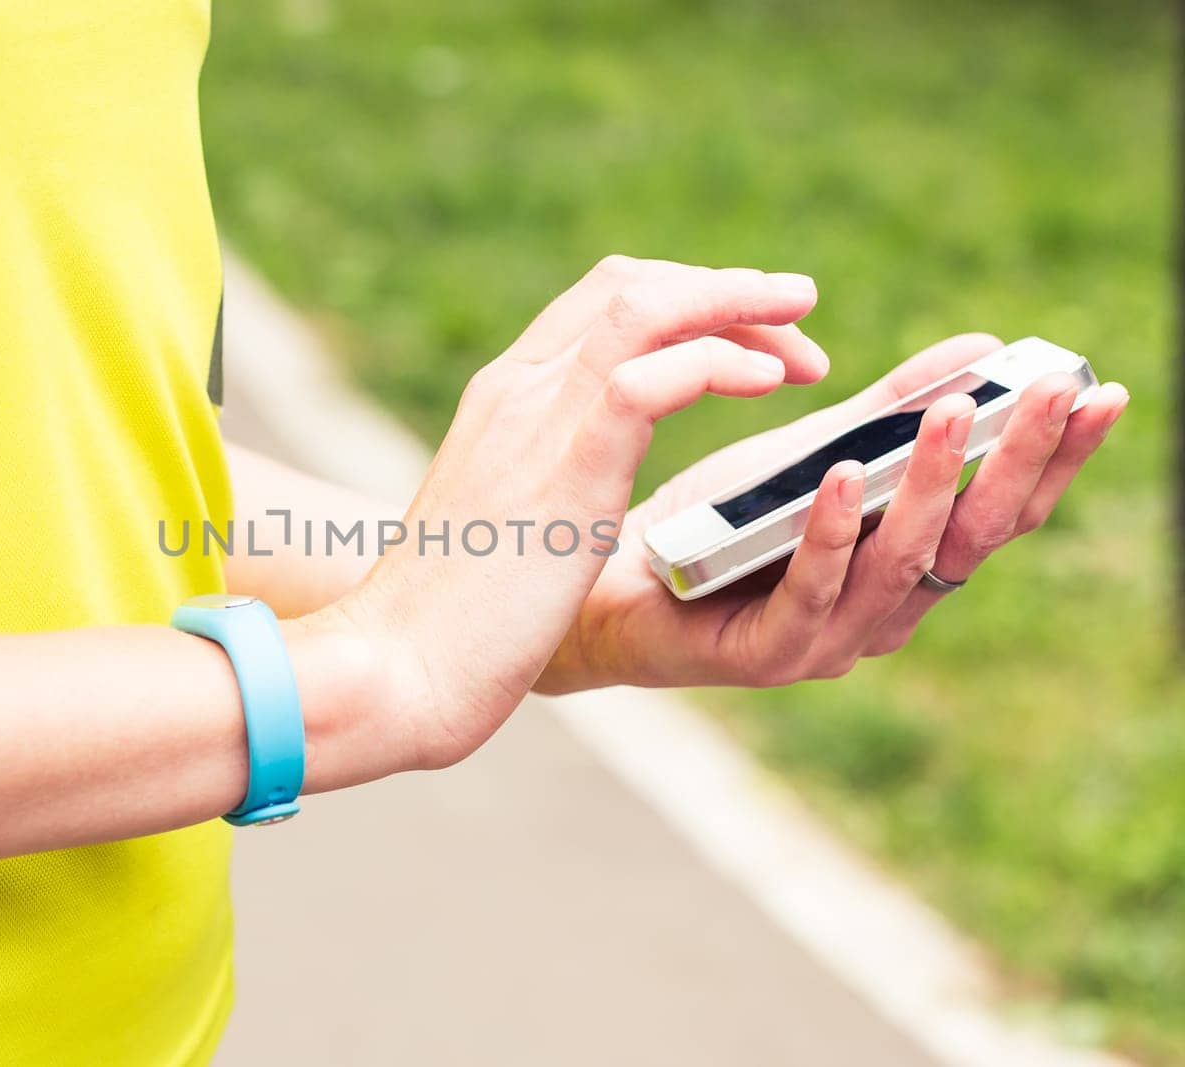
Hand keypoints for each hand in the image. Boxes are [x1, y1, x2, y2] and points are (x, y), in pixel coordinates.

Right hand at [324, 256, 827, 769]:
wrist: (399, 663)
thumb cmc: (452, 613)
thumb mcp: (504, 516)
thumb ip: (541, 476)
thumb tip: (576, 486)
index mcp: (505, 396)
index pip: (602, 301)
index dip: (687, 296)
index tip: (750, 329)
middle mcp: (519, 389)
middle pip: (632, 285)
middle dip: (727, 290)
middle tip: (800, 317)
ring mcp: (536, 420)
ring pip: (645, 307)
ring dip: (738, 305)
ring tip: (805, 330)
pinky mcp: (566, 469)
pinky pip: (648, 380)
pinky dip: (717, 364)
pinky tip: (770, 382)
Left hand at [538, 332, 1129, 692]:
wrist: (610, 588)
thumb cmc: (717, 528)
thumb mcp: (812, 456)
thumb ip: (890, 413)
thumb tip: (983, 348)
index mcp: (908, 568)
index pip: (1001, 512)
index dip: (1052, 456)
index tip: (1097, 388)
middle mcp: (885, 613)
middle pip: (973, 539)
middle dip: (1019, 462)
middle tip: (1057, 389)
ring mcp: (831, 640)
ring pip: (900, 562)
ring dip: (931, 484)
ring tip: (952, 412)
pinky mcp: (767, 654)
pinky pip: (811, 591)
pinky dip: (831, 532)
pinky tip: (843, 475)